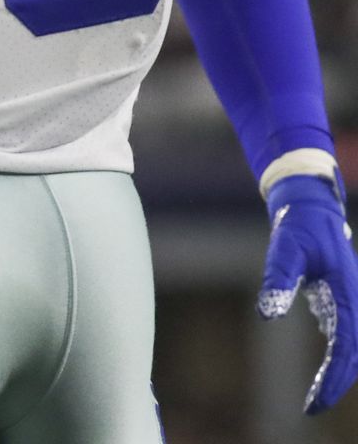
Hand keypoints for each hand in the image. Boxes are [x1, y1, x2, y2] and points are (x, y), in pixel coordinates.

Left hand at [258, 174, 357, 412]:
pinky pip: (346, 338)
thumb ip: (277, 278)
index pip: (346, 347)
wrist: (310, 208)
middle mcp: (355, 302)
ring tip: (315, 398)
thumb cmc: (298, 227)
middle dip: (336, 384)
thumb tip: (267, 314)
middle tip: (312, 409)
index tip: (314, 400)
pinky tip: (325, 374)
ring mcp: (351, 303)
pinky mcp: (342, 302)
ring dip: (338, 374)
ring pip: (352, 349)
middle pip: (354, 355)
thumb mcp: (285, 248)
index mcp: (348, 294)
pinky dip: (338, 359)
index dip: (334, 377)